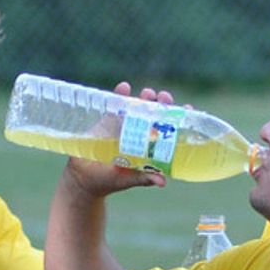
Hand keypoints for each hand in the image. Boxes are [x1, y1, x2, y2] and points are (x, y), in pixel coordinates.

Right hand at [63, 81, 178, 195]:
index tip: (188, 109)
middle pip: (155, 115)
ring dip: (145, 98)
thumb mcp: (127, 180)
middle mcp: (138, 135)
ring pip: (138, 107)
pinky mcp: (107, 121)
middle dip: (162, 104)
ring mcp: (123, 126)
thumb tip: (162, 181)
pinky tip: (124, 87)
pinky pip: (115, 105)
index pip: (167, 131)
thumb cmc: (107, 182)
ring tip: (148, 94)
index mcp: (148, 148)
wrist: (81, 179)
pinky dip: (119, 95)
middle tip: (164, 98)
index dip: (178, 119)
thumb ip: (143, 178)